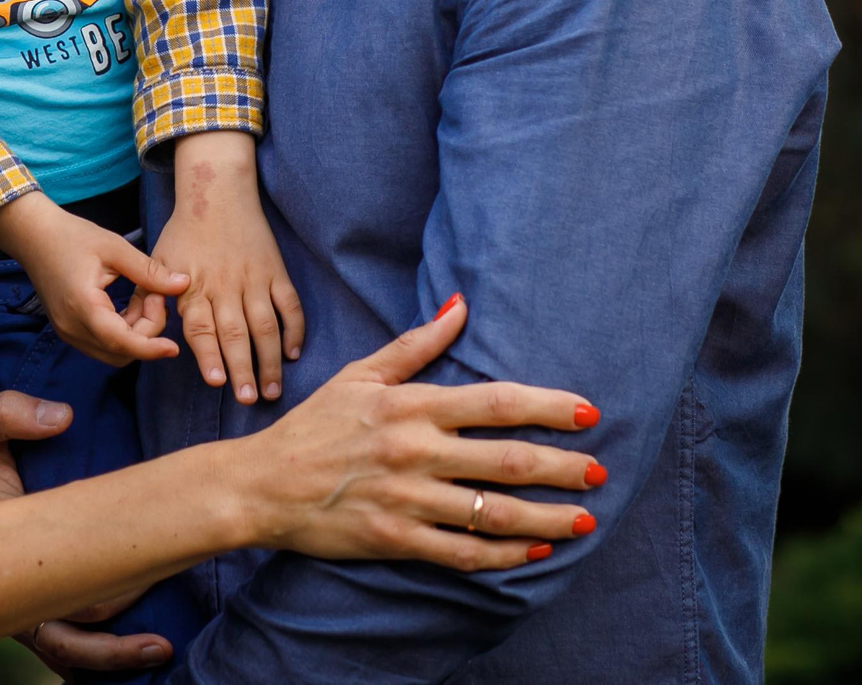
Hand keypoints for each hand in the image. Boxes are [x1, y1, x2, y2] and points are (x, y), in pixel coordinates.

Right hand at [0, 193, 189, 364]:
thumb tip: (183, 284)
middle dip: (147, 333)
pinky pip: (101, 343)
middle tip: (155, 296)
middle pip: (121, 352)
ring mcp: (67, 331)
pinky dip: (122, 331)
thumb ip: (149, 271)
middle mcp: (72, 328)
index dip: (151, 349)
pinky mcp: (67, 328)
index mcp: (83, 307)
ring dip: (136, 333)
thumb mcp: (114, 248)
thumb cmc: (70, 236)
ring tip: (143, 296)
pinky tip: (129, 304)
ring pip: (112, 351)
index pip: (123, 343)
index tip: (174, 347)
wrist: (32, 234)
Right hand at [0, 393, 177, 668]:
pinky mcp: (21, 607)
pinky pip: (58, 642)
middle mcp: (11, 591)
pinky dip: (91, 651)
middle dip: (116, 645)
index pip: (66, 583)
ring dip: (108, 656)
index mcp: (7, 550)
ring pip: (64, 648)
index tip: (151, 575)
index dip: (111, 586)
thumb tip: (61, 416)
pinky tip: (129, 648)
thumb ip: (9, 413)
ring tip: (159, 650)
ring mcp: (15, 607)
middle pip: (71, 635)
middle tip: (163, 641)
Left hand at [154, 132, 305, 403]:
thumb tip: (136, 330)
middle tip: (249, 399)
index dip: (209, 355)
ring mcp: (254, 279)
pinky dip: (295, 329)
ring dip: (269, 359)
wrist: (217, 193)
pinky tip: (293, 354)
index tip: (216, 381)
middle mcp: (226, 286)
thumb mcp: (157, 260)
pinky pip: (290, 304)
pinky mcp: (276, 271)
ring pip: (265, 324)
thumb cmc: (183, 232)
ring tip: (271, 390)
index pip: (202, 327)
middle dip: (243, 368)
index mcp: (194, 286)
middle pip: (236, 332)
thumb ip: (146, 297)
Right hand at [237, 296, 605, 570]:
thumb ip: (415, 345)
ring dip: (546, 518)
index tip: (587, 412)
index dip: (547, 406)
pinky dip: (503, 556)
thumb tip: (461, 305)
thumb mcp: (359, 375)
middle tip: (600, 472)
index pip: (495, 402)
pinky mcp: (395, 540)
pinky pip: (462, 553)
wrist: (261, 485)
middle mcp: (413, 451)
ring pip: (493, 512)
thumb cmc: (313, 426)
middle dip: (562, 467)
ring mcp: (406, 499)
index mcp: (409, 406)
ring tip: (584, 519)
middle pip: (506, 460)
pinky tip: (534, 553)